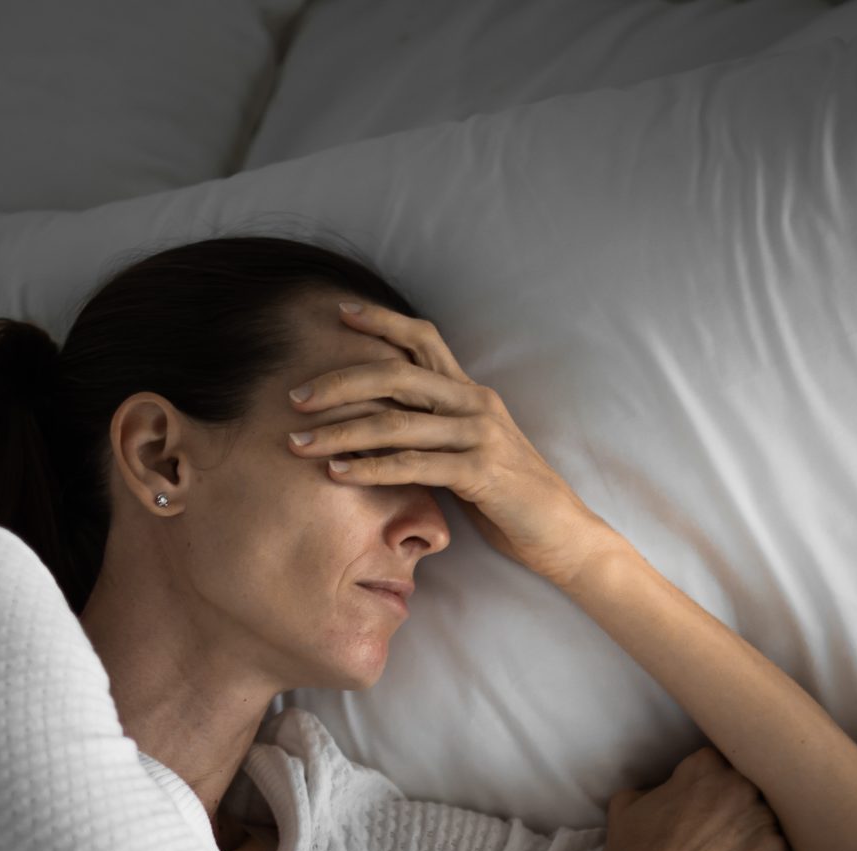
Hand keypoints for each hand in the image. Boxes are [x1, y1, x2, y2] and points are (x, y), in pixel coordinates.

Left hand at [285, 300, 618, 587]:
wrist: (562, 534)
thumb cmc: (509, 498)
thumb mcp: (469, 452)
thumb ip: (434, 430)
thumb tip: (379, 423)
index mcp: (471, 393)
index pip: (423, 339)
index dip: (381, 321)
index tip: (337, 311)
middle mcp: (475, 403)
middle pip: (396, 375)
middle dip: (338, 383)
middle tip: (295, 398)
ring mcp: (480, 435)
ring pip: (396, 424)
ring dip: (340, 432)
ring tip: (298, 442)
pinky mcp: (481, 472)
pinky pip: (413, 465)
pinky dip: (370, 469)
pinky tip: (338, 473)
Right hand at [598, 746, 792, 850]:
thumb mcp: (626, 805)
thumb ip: (654, 786)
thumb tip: (664, 790)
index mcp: (705, 768)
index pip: (722, 764)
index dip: (713, 785)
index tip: (704, 803)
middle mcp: (739, 786)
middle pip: (750, 787)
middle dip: (738, 805)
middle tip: (721, 830)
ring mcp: (761, 819)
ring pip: (768, 818)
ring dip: (754, 832)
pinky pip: (779, 850)